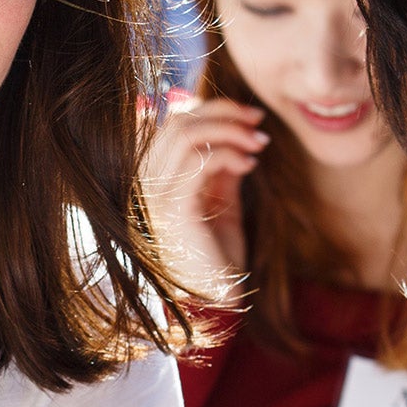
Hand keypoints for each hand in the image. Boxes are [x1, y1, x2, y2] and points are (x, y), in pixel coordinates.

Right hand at [142, 94, 265, 296]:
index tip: (250, 116)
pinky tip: (250, 163)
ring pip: (185, 136)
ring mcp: (156, 195)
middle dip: (223, 113)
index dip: (212, 109)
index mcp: (156, 179)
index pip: (175, 124)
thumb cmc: (218, 254)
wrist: (216, 297)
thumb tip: (237, 134)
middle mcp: (148, 183)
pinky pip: (198, 163)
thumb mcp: (222, 201)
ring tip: (258, 142)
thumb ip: (222, 168)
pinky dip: (228, 154)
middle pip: (178, 123)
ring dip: (228, 130)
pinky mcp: (173, 208)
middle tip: (258, 121)